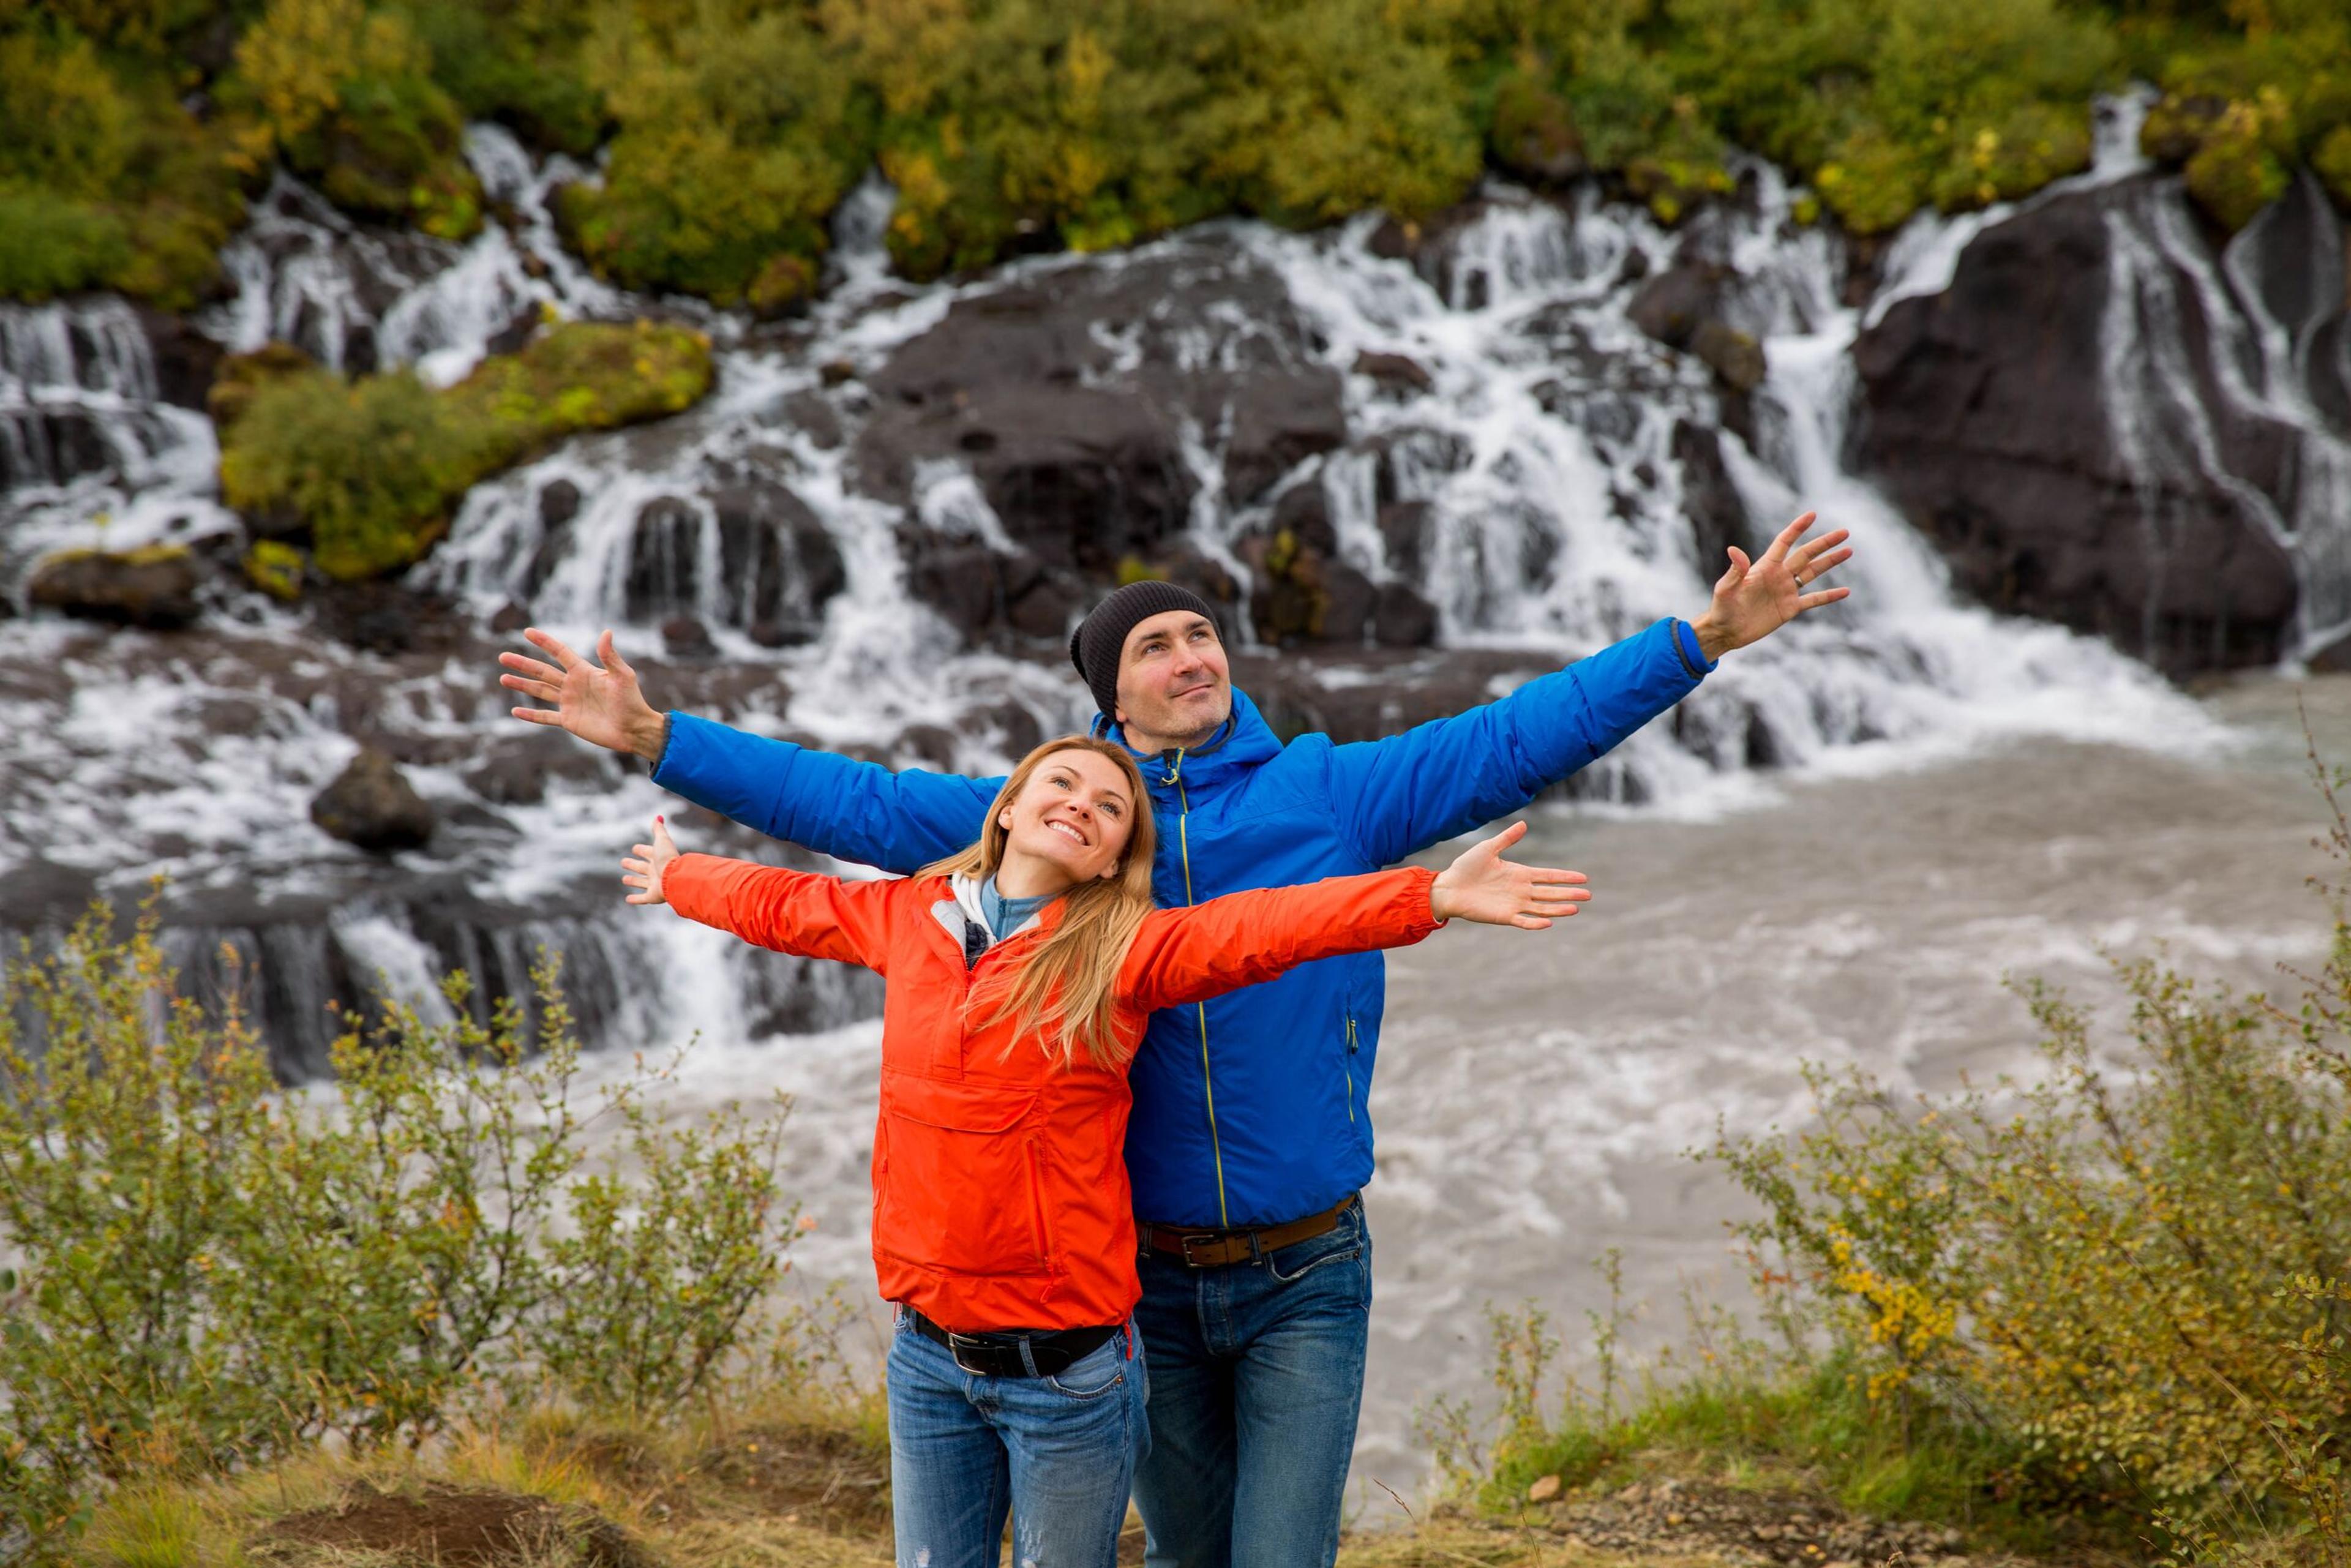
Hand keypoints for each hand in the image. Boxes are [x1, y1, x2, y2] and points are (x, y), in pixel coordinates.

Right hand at [500, 628, 667, 760]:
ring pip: (540, 691)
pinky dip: (531, 715)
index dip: (544, 642)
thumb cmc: (632, 701)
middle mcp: (573, 685)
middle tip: (503, 656)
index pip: (560, 653)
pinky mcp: (569, 721)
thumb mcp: (623, 676)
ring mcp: (569, 703)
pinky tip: (515, 711)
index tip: (527, 632)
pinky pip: (546, 717)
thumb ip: (610, 656)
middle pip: (542, 671)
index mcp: (584, 672)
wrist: (634, 729)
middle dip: (523, 664)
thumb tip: (606, 632)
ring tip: (503, 678)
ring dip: (522, 685)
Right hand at [622, 816, 680, 905]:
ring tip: (624, 879)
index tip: (634, 848)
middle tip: (623, 862)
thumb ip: (659, 829)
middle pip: (642, 867)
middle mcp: (656, 871)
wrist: (675, 878)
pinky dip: (634, 899)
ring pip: (641, 882)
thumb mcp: (662, 840)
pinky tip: (627, 899)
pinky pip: (642, 898)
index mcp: (658, 858)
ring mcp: (654, 884)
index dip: (642, 850)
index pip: (648, 852)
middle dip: (633, 865)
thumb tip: (658, 817)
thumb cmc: (668, 858)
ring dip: (633, 881)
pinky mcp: (653, 896)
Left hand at [1428, 822, 1590, 928]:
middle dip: (1569, 893)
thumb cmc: (1466, 867)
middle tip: (1588, 895)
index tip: (1583, 877)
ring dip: (1558, 909)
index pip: (1548, 876)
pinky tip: (1548, 922)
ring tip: (1575, 908)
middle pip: (1550, 893)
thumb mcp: (1488, 848)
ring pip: (1542, 908)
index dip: (1565, 877)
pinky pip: (1523, 921)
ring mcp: (1513, 904)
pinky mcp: (1504, 916)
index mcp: (1519, 873)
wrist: (1448, 887)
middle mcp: (1520, 890)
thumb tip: (1524, 823)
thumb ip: (1507, 838)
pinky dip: (1535, 922)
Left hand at [1689, 511, 1852, 659]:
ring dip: (1830, 562)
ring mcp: (1786, 591)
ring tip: (1848, 551)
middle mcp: (1779, 575)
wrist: (1726, 632)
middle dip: (1824, 543)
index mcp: (1765, 567)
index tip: (1812, 515)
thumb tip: (1733, 549)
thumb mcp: (1726, 588)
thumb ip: (1734, 571)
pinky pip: (1814, 600)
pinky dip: (1829, 596)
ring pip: (1813, 572)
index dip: (1797, 528)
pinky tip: (1845, 591)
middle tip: (1844, 532)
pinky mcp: (1790, 608)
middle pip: (1806, 554)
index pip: (1784, 542)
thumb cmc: (1722, 608)